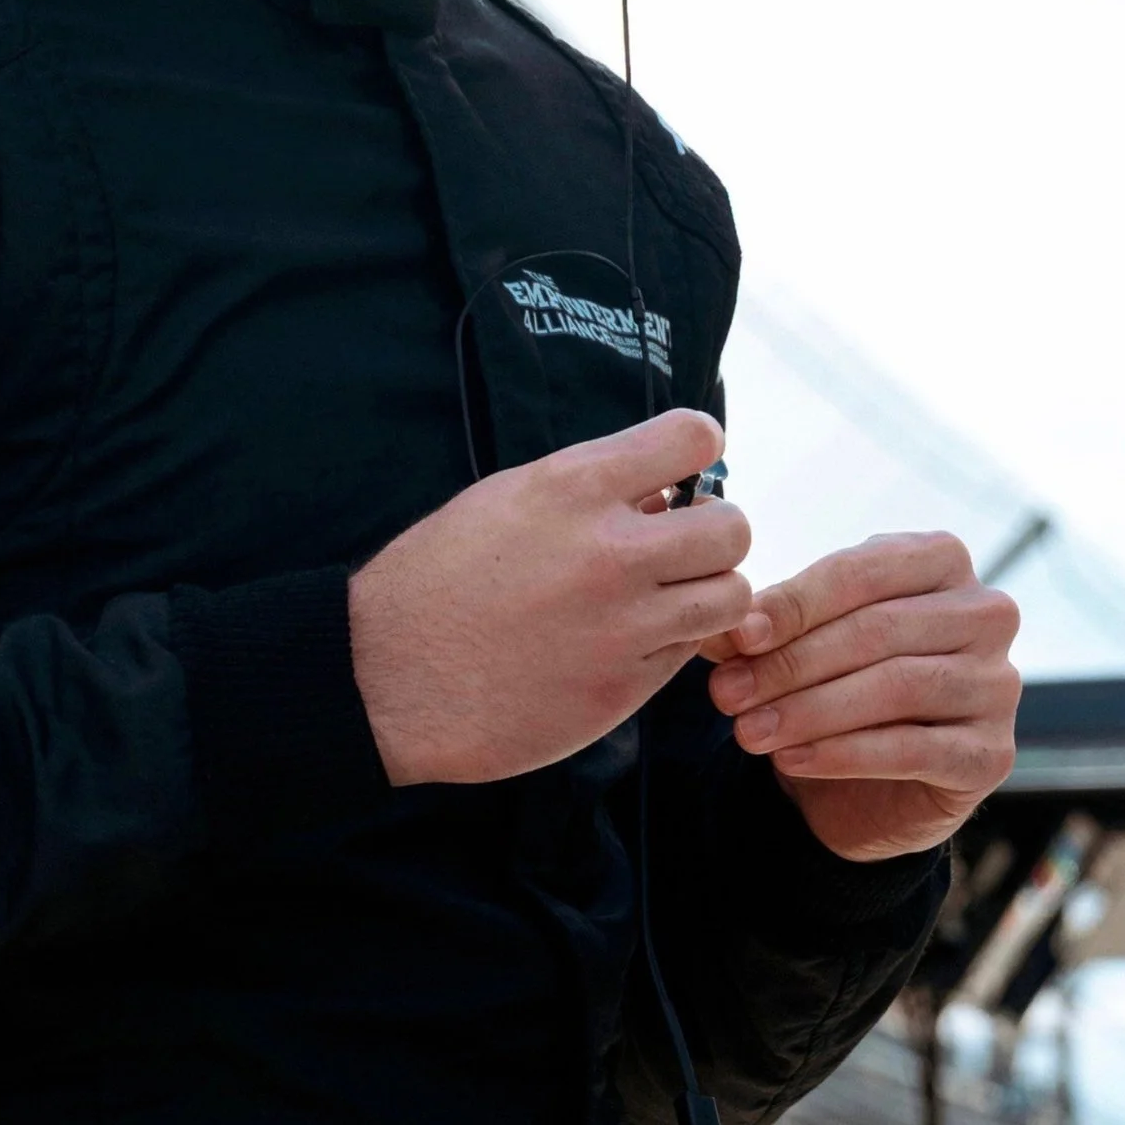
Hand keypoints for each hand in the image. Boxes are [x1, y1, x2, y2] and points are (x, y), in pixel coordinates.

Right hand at [349, 410, 751, 785]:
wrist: (392, 676)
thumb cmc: (439, 579)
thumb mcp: (505, 500)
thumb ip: (589, 489)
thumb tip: (661, 493)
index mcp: (574, 487)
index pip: (693, 438)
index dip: (697, 450)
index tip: (681, 471)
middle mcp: (610, 551)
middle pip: (732, 527)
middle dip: (713, 534)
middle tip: (680, 549)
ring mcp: (624, 624)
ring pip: (731, 596)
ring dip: (706, 594)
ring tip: (668, 600)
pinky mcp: (625, 687)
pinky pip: (687, 653)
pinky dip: (671, 645)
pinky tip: (628, 643)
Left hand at [702, 531, 1018, 861]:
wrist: (872, 781)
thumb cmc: (838, 680)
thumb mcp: (799, 640)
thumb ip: (764, 626)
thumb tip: (721, 629)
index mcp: (941, 560)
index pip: (860, 573)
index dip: (793, 605)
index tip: (734, 636)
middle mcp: (986, 613)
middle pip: (877, 630)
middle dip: (791, 663)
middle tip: (726, 693)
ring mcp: (998, 684)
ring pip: (897, 687)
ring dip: (809, 711)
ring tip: (747, 732)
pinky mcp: (993, 753)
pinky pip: (914, 749)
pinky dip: (843, 754)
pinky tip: (791, 760)